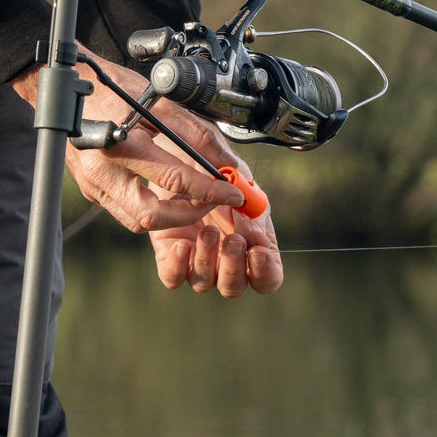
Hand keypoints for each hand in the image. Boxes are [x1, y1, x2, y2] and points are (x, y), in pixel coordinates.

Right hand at [10, 55, 247, 232]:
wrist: (69, 86)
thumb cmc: (113, 88)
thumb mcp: (159, 102)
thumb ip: (195, 134)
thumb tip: (225, 160)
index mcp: (123, 144)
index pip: (175, 179)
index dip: (210, 191)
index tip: (232, 193)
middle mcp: (104, 171)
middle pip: (152, 216)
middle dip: (189, 214)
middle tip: (211, 201)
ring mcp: (93, 185)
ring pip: (137, 221)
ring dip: (170, 216)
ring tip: (190, 198)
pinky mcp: (90, 190)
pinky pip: (124, 212)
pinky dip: (150, 209)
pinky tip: (164, 193)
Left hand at [148, 135, 283, 298]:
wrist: (182, 149)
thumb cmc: (217, 165)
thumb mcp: (239, 180)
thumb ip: (250, 204)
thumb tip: (255, 237)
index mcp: (251, 244)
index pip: (267, 278)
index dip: (266, 273)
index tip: (258, 252)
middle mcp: (224, 257)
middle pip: (234, 287)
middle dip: (234, 267)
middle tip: (232, 239)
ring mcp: (196, 256)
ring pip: (204, 283)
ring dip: (208, 259)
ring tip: (207, 230)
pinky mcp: (169, 252)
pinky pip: (172, 276)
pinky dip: (178, 266)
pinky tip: (182, 245)